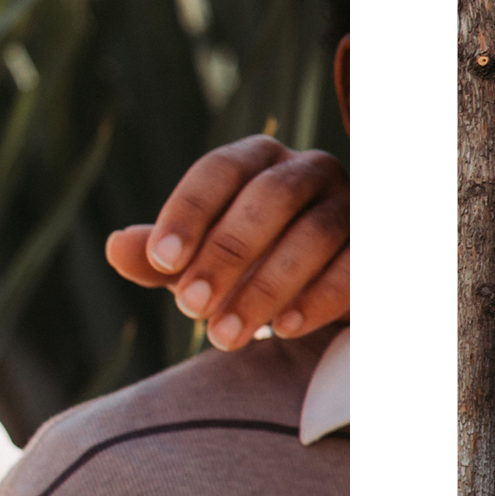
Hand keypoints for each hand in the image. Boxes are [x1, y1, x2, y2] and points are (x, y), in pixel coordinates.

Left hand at [106, 135, 346, 350]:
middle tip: (190, 307)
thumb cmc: (250, 264)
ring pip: (314, 233)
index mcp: (259, 158)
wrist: (322, 288)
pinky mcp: (377, 247)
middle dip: (226, 253)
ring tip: (223, 337)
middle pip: (270, 198)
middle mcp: (309, 169)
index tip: (162, 260)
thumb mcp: (200, 261)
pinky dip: (318, 297)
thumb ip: (162, 256)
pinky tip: (282, 329)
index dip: (189, 211)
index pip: (221, 170)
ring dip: (266, 286)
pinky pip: (355, 266)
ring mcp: (351, 205)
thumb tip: (116, 247)